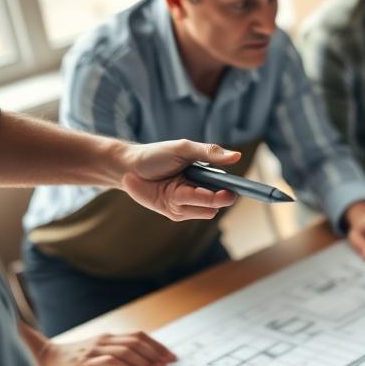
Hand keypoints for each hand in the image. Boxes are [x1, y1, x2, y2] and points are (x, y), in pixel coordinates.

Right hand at [34, 331, 175, 365]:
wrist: (41, 361)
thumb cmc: (71, 361)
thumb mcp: (96, 354)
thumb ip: (114, 355)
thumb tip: (141, 364)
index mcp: (108, 338)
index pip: (139, 336)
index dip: (157, 345)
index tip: (172, 357)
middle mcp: (104, 341)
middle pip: (137, 342)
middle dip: (156, 353)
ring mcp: (94, 351)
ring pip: (127, 351)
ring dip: (145, 362)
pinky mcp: (85, 363)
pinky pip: (111, 362)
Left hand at [119, 140, 240, 220]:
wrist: (127, 167)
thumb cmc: (156, 155)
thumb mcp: (183, 149)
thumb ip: (210, 152)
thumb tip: (237, 156)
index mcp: (207, 174)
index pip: (228, 186)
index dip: (233, 190)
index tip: (235, 190)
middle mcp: (200, 189)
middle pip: (219, 202)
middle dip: (214, 197)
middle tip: (210, 190)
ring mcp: (188, 203)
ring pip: (205, 211)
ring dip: (194, 200)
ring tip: (176, 186)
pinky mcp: (175, 213)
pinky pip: (187, 216)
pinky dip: (180, 206)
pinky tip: (167, 193)